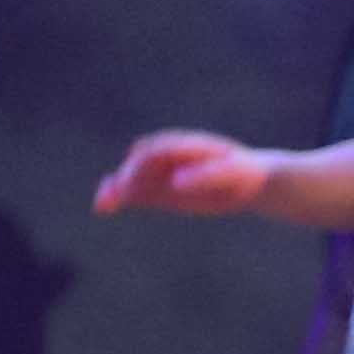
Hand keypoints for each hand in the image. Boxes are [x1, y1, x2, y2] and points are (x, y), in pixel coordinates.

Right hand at [97, 133, 270, 220]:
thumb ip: (207, 175)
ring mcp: (162, 173)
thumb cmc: (244, 173)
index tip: (140, 177)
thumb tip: (176, 182)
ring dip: (116, 188)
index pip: (160, 150)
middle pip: (140, 164)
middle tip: (124, 194)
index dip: (146, 163)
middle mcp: (169, 156)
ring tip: (103, 204)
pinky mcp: (158, 190)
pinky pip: (134, 193)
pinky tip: (103, 207)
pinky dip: (118, 198)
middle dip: (130, 177)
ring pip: (131, 178)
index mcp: (188, 145)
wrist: (250, 181)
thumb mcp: (234, 173)